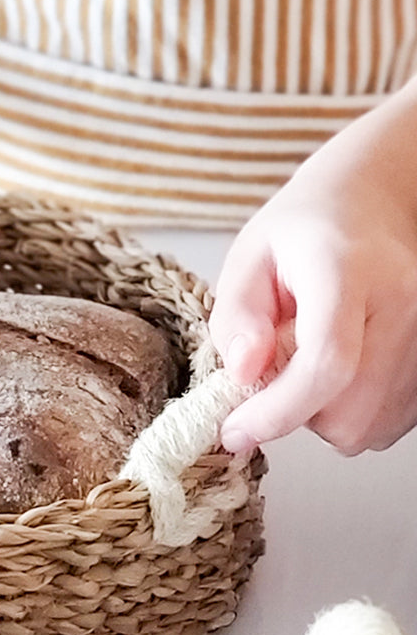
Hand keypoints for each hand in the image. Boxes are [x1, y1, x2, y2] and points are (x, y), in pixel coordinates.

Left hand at [209, 86, 416, 454]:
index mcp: (347, 268)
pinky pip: (389, 425)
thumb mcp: (249, 256)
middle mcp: (402, 304)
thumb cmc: (305, 231)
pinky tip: (341, 368)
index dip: (277, 410)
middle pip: (350, 411)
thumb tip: (243, 375)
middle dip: (295, 412)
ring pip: (370, 428)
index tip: (234, 430)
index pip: (326, 361)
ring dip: (325, 414)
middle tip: (274, 370)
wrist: (374, 205)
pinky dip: (354, 412)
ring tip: (311, 357)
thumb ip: (237, 316)